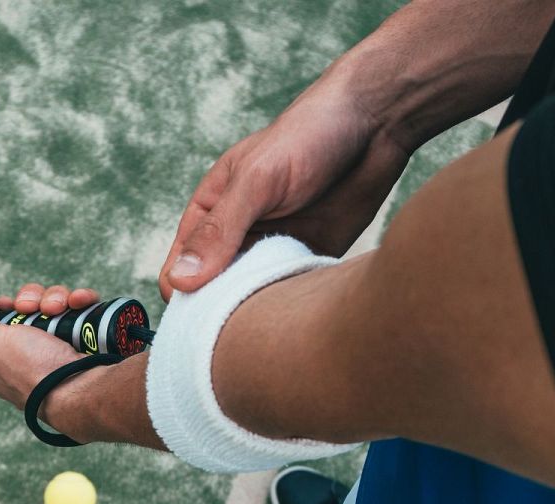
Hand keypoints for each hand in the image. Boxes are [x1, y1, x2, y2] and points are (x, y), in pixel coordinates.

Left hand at [0, 278, 99, 424]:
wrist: (81, 388)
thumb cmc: (33, 374)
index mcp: (7, 358)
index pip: (4, 322)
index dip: (8, 308)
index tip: (13, 305)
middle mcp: (35, 353)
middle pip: (31, 308)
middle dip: (34, 300)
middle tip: (36, 309)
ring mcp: (62, 346)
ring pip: (57, 304)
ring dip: (57, 298)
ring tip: (60, 309)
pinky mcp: (87, 337)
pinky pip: (82, 308)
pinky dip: (81, 301)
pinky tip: (79, 303)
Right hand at [157, 76, 412, 299]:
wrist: (374, 125)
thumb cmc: (307, 138)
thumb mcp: (256, 180)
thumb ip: (219, 230)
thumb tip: (181, 280)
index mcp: (210, 214)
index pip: (179, 270)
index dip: (184, 298)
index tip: (201, 319)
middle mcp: (238, 237)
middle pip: (213, 294)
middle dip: (220, 315)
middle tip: (240, 327)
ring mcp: (273, 251)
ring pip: (251, 301)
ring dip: (256, 314)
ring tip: (271, 319)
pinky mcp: (308, 261)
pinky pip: (289, 296)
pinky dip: (289, 307)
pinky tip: (299, 310)